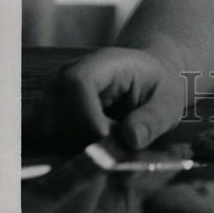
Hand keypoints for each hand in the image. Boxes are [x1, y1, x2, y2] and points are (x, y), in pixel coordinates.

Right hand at [31, 47, 185, 151]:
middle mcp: (71, 74)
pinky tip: (90, 148)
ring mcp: (55, 93)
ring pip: (48, 128)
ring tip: (105, 144)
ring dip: (73, 146)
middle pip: (57, 109)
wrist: (147, 80)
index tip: (105, 137)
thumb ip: (153, 119)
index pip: (77, 82)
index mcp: (104, 63)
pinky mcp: (49, 112)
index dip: (85, 114)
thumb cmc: (158, 88)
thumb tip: (130, 139)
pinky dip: (65, 150)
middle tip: (113, 145)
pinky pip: (45, 138)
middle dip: (82, 137)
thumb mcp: (169, 102)